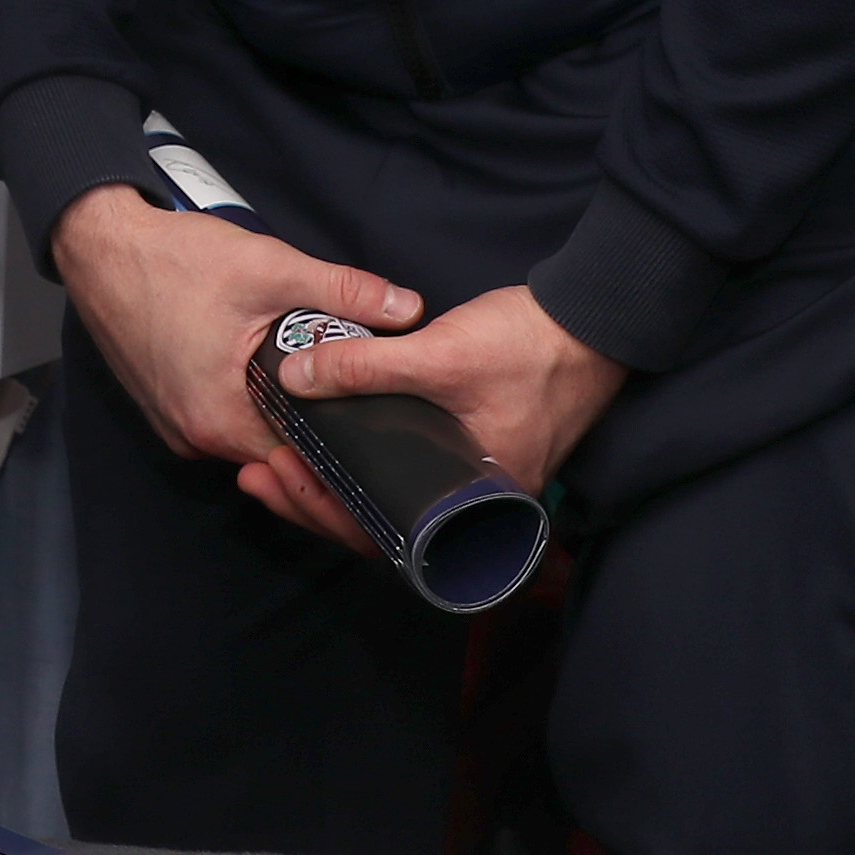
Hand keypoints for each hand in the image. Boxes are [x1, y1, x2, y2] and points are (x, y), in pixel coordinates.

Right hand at [53, 187, 428, 551]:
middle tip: (357, 391)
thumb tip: (408, 308)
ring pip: (246, 432)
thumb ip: (342, 290)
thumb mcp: (270, 267)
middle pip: (275, 447)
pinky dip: (245, 399)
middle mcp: (194, 437)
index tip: (379, 420)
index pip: (301, 457)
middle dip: (313, 422)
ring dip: (278, 408)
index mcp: (221, 420)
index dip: (343, 440)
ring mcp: (173, 424)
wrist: (100, 244)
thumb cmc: (175, 259)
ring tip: (317, 377)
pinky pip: (219, 417)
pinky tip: (267, 367)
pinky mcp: (163, 405)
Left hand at [271, 287, 626, 523]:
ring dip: (334, 481)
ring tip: (277, 459)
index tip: (278, 481)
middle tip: (259, 473)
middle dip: (315, 500)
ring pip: (390, 499)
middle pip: (380, 524)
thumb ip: (365, 366)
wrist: (594, 317)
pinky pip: (406, 471)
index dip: (325, 514)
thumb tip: (292, 377)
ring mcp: (473, 479)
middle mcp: (476, 507)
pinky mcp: (468, 448)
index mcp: (476, 504)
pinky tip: (327, 443)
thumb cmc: (532, 345)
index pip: (386, 538)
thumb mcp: (440, 352)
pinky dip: (364, 460)